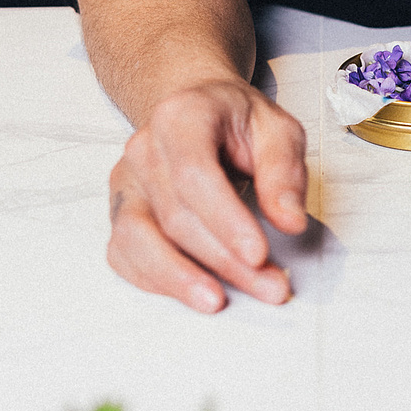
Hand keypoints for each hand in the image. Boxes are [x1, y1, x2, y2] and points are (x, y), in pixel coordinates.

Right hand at [106, 78, 308, 312]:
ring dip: (180, 278)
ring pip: (138, 238)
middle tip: (270, 286)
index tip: (259, 254)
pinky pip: (124, 253)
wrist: (197, 108)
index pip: (194, 173)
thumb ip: (284, 172)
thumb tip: (290, 222)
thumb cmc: (237, 120)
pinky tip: (191, 291)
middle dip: (223, 260)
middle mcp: (143, 149)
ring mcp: (126, 182)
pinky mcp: (120, 210)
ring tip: (219, 302)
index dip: (225, 219)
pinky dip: (155, 279)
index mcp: (181, 117)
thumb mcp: (277, 129)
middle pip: (176, 215)